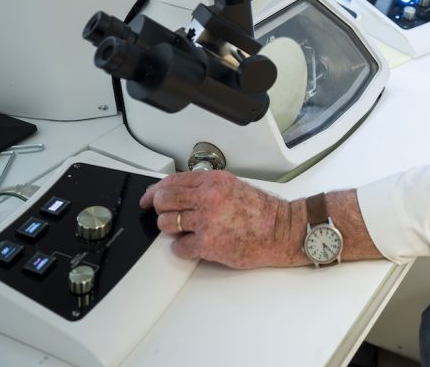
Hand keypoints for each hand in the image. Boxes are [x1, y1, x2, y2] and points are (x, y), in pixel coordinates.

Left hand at [139, 170, 305, 268]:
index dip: (155, 191)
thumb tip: (178, 193)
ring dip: (172, 229)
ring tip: (187, 231)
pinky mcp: (208, 244)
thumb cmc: (262, 212)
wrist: (281, 231)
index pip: (171, 181)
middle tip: (166, 215)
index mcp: (213, 181)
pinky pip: (179, 247)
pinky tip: (195, 245)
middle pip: (163, 200)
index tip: (148, 198)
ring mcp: (206, 221)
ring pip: (166, 224)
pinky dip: (183, 248)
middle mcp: (207, 197)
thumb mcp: (232, 186)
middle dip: (160, 209)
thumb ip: (205, 187)